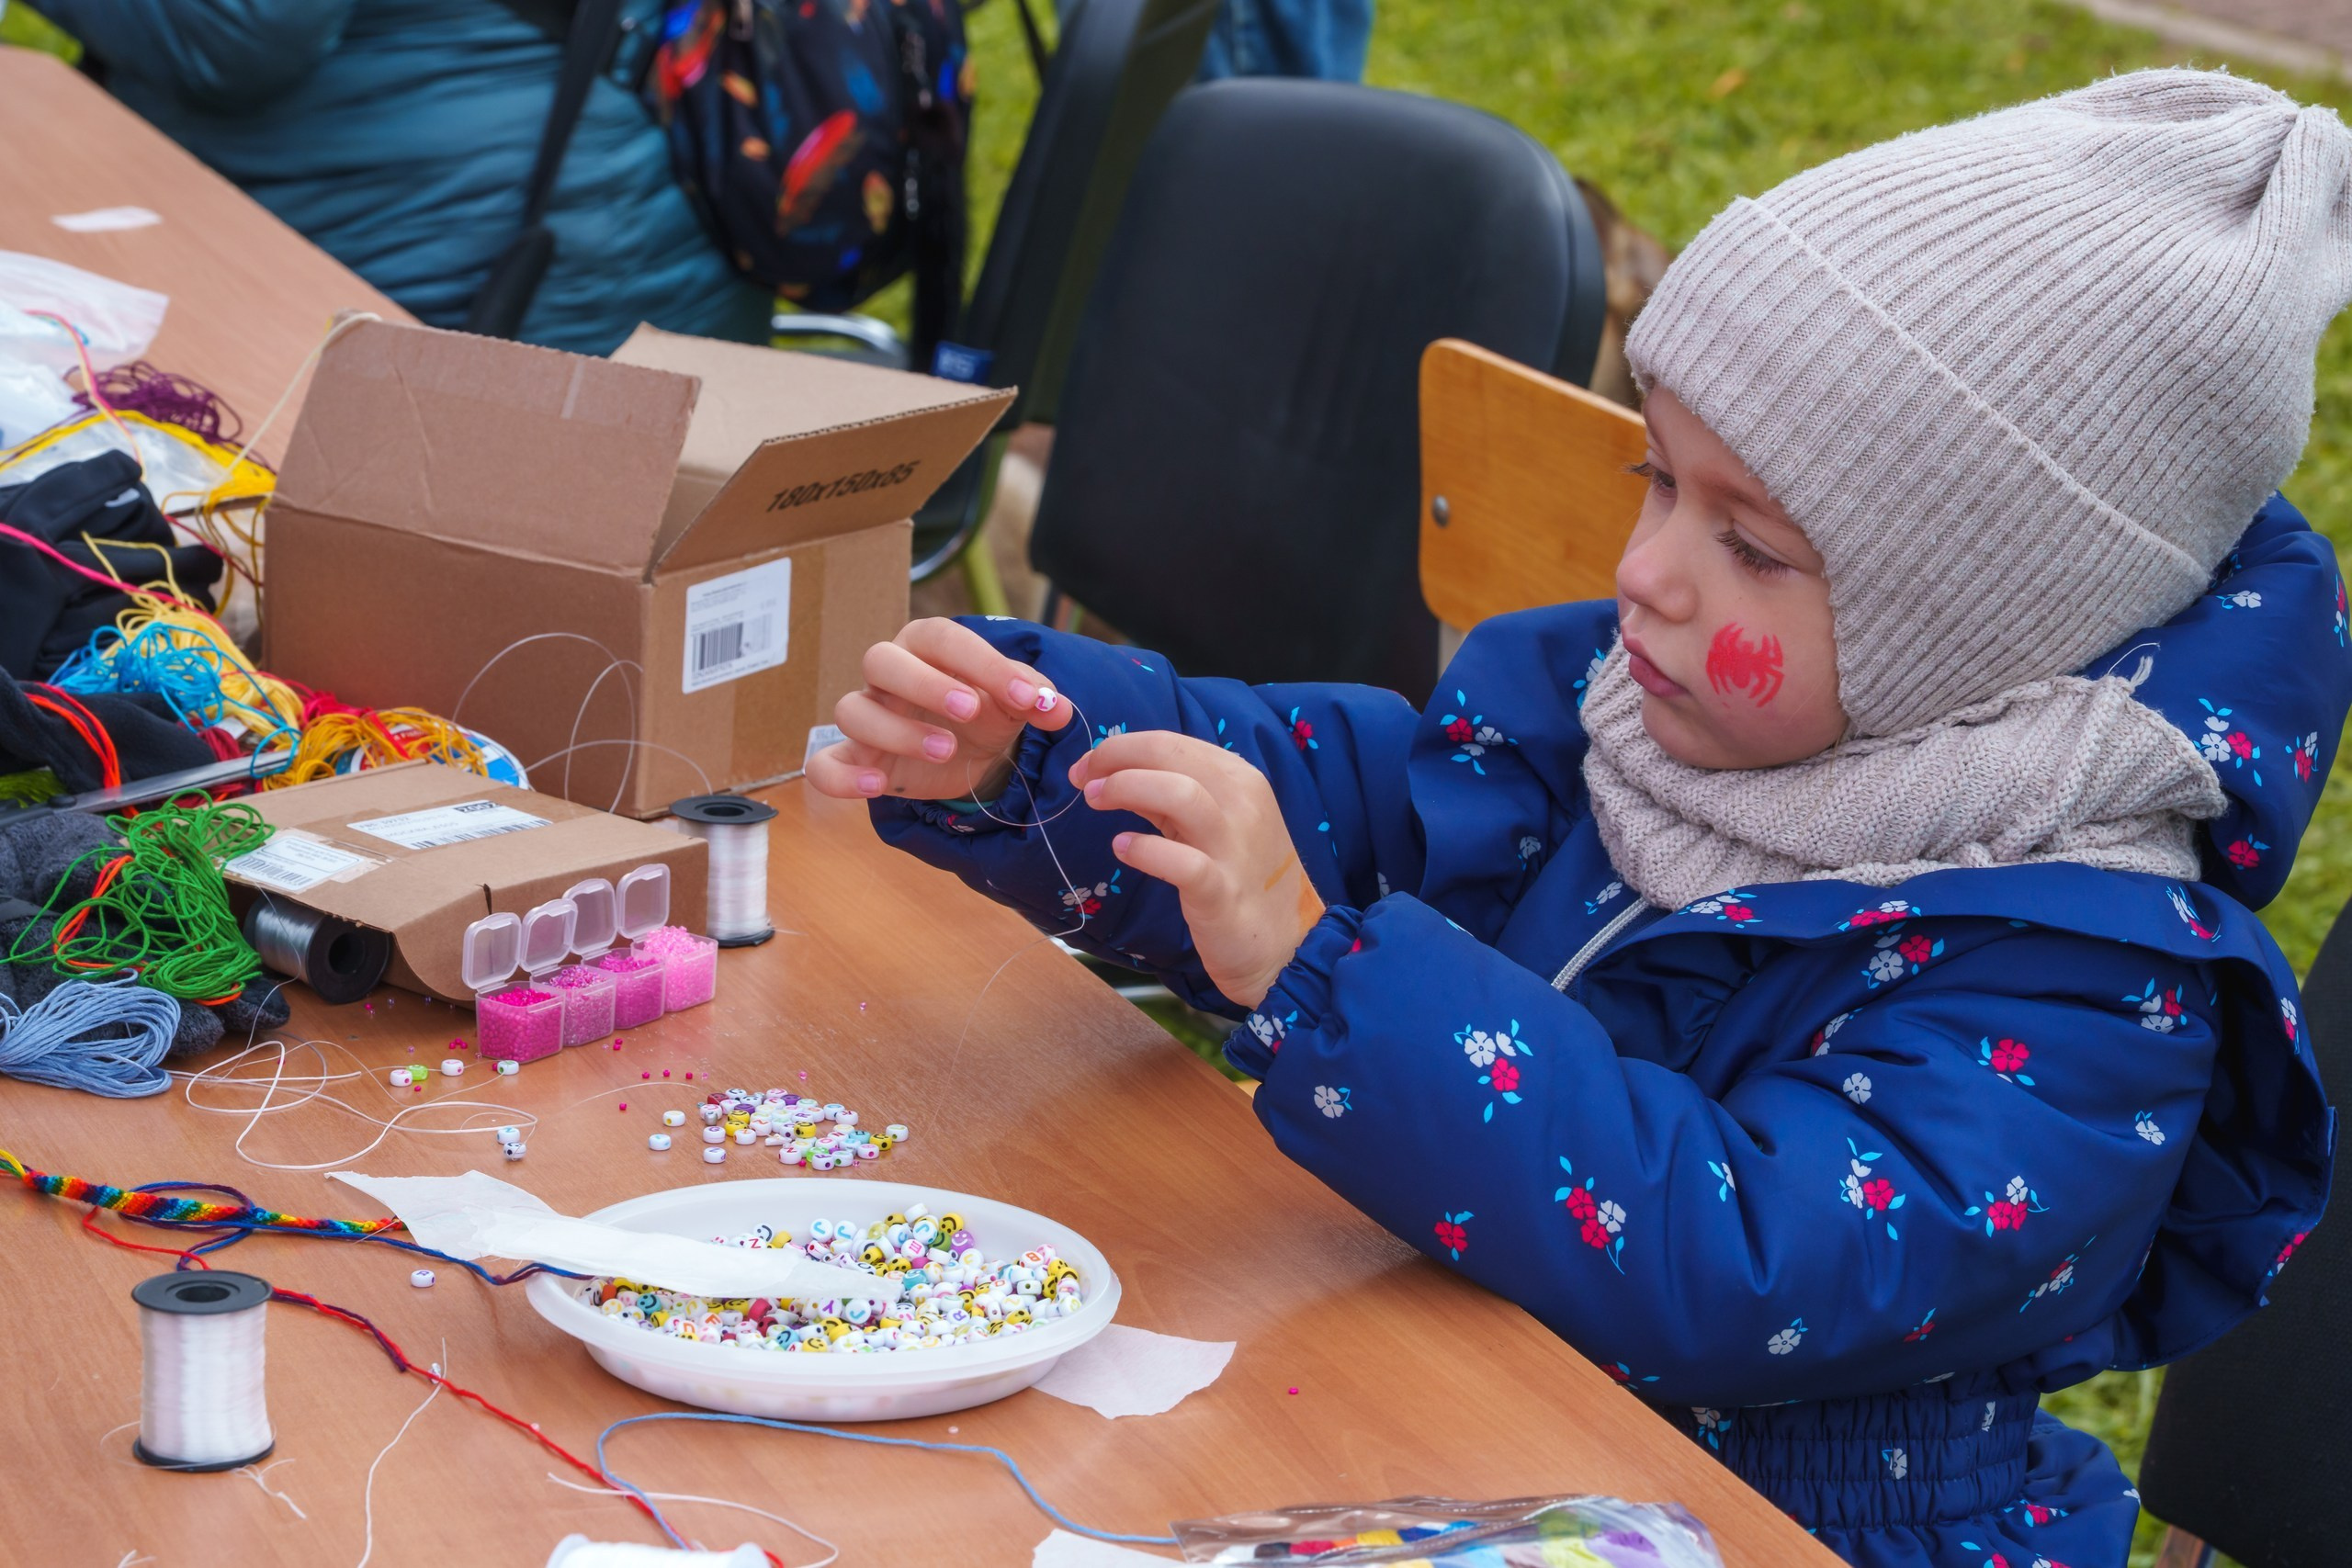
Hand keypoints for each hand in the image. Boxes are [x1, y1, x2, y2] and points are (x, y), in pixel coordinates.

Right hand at [806, 618, 1072, 801]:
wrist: (971, 752)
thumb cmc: (987, 710)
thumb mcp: (1016, 702)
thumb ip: (1036, 698)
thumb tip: (1057, 708)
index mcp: (928, 646)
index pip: (943, 638)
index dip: (983, 664)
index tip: (1027, 697)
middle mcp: (889, 673)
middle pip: (880, 659)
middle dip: (925, 684)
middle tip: (971, 711)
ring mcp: (868, 715)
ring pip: (852, 710)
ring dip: (897, 731)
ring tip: (946, 751)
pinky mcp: (857, 758)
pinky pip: (823, 765)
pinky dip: (841, 776)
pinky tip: (876, 786)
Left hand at [1072, 731, 1324, 1008]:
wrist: (1286, 942)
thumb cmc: (1244, 876)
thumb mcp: (1213, 822)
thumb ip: (1170, 795)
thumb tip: (1114, 773)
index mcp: (1239, 778)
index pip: (1171, 742)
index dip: (1120, 746)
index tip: (1088, 766)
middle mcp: (1242, 802)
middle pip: (1170, 754)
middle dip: (1114, 757)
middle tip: (1082, 779)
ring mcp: (1234, 847)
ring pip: (1180, 794)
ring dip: (1126, 787)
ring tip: (1094, 800)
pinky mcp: (1222, 892)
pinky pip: (1182, 863)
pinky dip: (1144, 850)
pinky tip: (1122, 848)